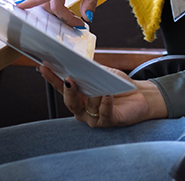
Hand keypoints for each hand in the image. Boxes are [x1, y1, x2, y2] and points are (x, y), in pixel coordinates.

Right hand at [19, 0, 104, 26]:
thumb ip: (90, 1)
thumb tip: (87, 16)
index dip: (34, 1)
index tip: (22, 7)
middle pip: (48, 2)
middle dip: (61, 16)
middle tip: (75, 21)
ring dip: (52, 9)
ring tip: (67, 13)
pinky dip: (45, 0)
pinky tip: (56, 3)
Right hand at [39, 66, 166, 128]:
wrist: (140, 96)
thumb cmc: (119, 84)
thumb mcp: (104, 72)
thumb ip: (91, 70)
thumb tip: (80, 63)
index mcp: (79, 95)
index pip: (62, 87)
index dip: (52, 78)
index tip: (44, 67)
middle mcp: (83, 108)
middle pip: (70, 102)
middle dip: (68, 91)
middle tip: (69, 79)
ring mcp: (94, 117)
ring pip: (87, 108)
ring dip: (92, 96)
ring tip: (98, 87)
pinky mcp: (108, 122)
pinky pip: (104, 114)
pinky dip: (105, 104)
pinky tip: (107, 95)